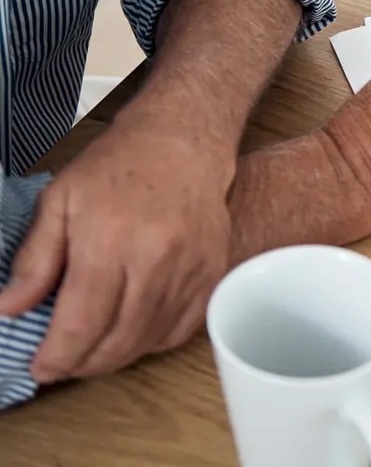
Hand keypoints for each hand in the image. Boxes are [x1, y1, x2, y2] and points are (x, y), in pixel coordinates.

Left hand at [0, 117, 234, 381]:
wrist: (183, 143)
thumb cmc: (120, 166)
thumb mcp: (59, 201)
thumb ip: (35, 259)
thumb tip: (11, 307)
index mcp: (110, 241)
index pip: (82, 322)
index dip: (58, 356)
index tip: (43, 367)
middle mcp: (156, 260)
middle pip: (118, 340)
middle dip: (83, 363)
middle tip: (63, 364)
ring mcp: (190, 269)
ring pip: (150, 340)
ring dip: (116, 357)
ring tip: (93, 352)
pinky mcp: (212, 274)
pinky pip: (181, 329)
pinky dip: (152, 341)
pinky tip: (131, 333)